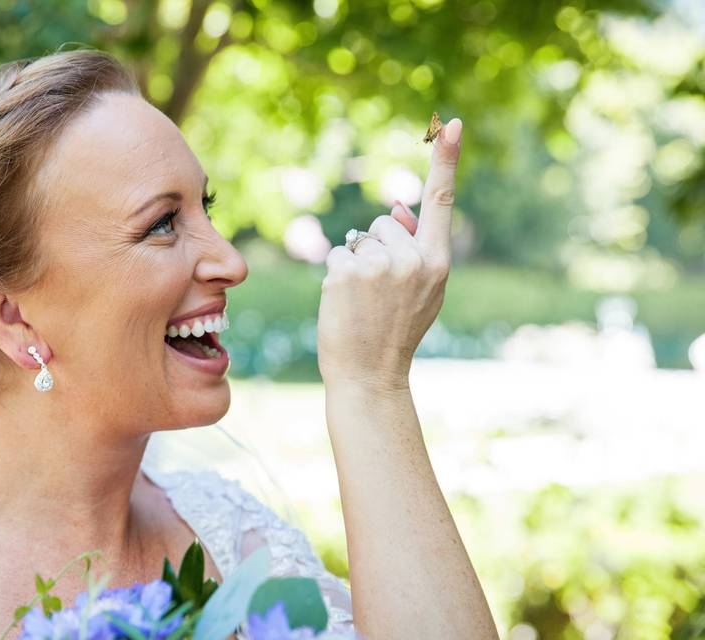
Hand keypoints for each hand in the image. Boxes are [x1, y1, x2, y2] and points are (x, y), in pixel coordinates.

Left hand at [317, 117, 462, 390]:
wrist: (370, 374)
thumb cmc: (395, 330)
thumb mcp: (421, 291)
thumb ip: (415, 249)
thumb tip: (398, 206)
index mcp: (437, 263)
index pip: (440, 202)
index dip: (445, 161)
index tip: (450, 123)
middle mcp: (412, 260)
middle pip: (384, 222)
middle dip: (377, 247)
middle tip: (379, 292)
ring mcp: (378, 266)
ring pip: (358, 238)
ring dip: (355, 261)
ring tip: (363, 300)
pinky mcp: (346, 274)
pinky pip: (336, 255)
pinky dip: (336, 275)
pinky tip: (345, 303)